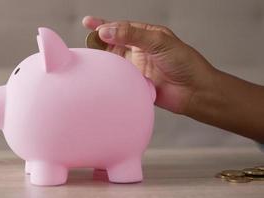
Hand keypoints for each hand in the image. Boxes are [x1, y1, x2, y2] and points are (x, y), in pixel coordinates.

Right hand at [82, 16, 216, 113]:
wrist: (194, 92)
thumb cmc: (185, 63)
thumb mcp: (158, 41)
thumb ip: (132, 35)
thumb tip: (107, 31)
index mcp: (146, 36)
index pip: (121, 27)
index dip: (104, 25)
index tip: (88, 23)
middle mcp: (139, 50)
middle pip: (113, 43)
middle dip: (98, 41)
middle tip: (85, 41)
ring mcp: (136, 67)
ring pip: (113, 61)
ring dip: (102, 59)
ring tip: (88, 57)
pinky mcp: (135, 83)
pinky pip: (117, 78)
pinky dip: (108, 76)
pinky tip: (99, 75)